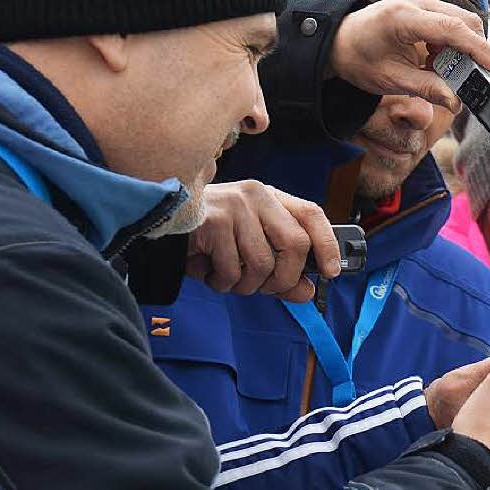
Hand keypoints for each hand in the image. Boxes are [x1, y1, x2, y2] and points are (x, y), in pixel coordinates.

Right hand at [186, 181, 340, 302]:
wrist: (158, 230)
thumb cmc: (207, 241)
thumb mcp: (248, 255)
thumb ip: (280, 273)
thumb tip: (307, 292)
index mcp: (269, 199)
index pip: (311, 214)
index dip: (327, 244)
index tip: (331, 272)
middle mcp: (256, 196)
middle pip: (296, 244)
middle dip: (285, 278)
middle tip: (267, 290)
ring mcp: (235, 206)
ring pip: (263, 264)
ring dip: (247, 285)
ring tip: (228, 278)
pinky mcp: (213, 222)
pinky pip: (233, 271)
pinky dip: (223, 284)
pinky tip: (210, 273)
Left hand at [330, 0, 489, 112]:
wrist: (340, 41)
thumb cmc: (361, 60)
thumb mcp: (392, 80)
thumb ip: (427, 89)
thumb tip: (456, 102)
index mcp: (404, 17)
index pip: (453, 29)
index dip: (479, 50)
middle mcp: (415, 0)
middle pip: (464, 21)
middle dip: (477, 51)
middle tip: (478, 79)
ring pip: (461, 20)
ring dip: (463, 48)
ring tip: (445, 72)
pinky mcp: (424, 2)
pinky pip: (450, 20)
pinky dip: (453, 42)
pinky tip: (436, 60)